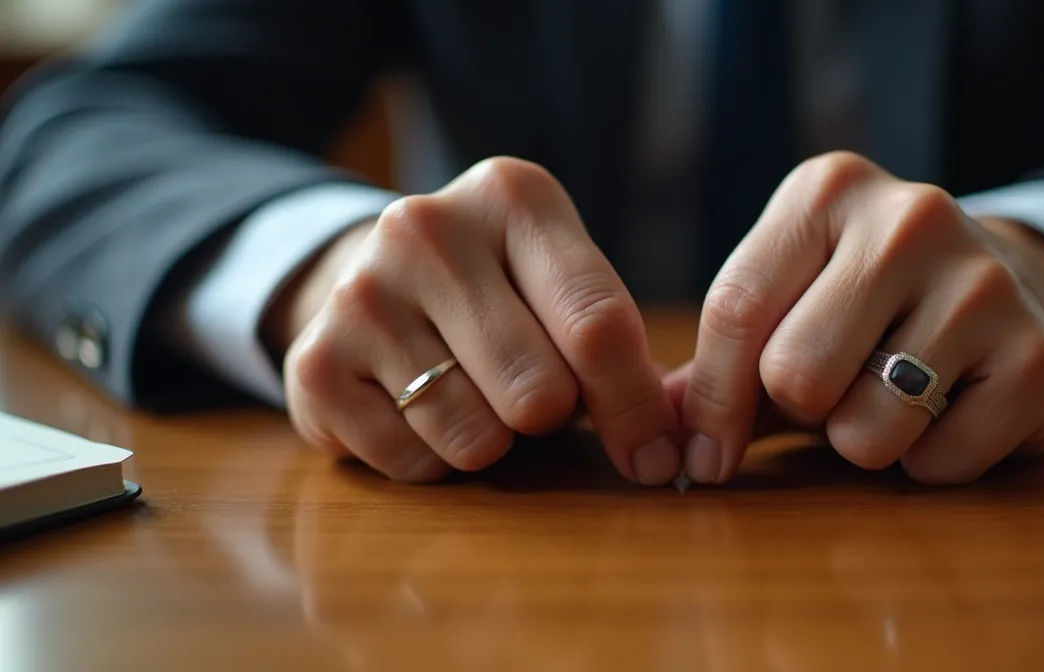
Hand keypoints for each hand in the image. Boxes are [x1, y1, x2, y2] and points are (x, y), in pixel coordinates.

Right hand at [268, 157, 681, 483]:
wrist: (370, 277)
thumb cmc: (500, 292)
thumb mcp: (563, 282)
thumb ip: (623, 350)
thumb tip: (665, 449)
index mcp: (512, 196)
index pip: (598, 324)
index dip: (635, 408)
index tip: (655, 457)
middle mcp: (426, 229)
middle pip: (539, 392)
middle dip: (552, 419)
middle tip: (535, 398)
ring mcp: (361, 293)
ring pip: (476, 438)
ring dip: (492, 442)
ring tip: (472, 393)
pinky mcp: (313, 362)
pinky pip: (413, 464)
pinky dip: (432, 460)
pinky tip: (418, 409)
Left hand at [673, 151, 1043, 484]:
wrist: (1019, 282)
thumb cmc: (873, 302)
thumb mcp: (793, 298)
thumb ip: (719, 361)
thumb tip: (654, 431)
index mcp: (827, 191)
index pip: (734, 311)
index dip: (710, 403)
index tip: (706, 455)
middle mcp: (909, 219)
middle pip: (793, 376)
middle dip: (802, 409)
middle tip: (837, 388)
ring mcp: (984, 284)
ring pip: (864, 432)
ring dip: (865, 441)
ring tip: (894, 393)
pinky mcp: (1038, 358)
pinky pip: (937, 464)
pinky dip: (931, 462)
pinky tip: (951, 410)